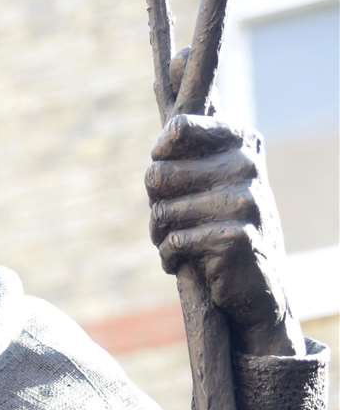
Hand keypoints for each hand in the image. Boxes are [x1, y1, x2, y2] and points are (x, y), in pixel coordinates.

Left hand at [145, 114, 303, 356]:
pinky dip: (168, 258)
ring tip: (180, 244)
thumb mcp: (208, 179)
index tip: (168, 175)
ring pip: (160, 212)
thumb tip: (156, 156)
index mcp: (241, 141)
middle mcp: (246, 165)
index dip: (159, 157)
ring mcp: (244, 201)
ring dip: (159, 235)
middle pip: (157, 174)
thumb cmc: (219, 223)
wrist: (256, 280)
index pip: (177, 128)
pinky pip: (172, 242)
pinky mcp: (235, 237)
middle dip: (154, 203)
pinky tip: (183, 262)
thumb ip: (183, 156)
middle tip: (171, 219)